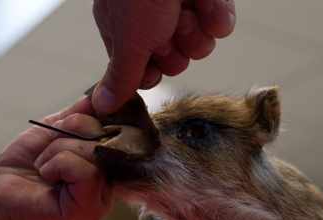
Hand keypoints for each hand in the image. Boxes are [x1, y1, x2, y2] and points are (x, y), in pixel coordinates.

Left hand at [0, 96, 115, 219]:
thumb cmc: (23, 167)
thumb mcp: (53, 130)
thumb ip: (79, 115)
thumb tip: (99, 96)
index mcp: (107, 162)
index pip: (119, 129)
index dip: (94, 118)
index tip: (65, 126)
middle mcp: (111, 182)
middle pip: (108, 137)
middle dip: (72, 131)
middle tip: (48, 149)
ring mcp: (102, 198)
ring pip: (96, 152)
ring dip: (59, 149)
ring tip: (44, 164)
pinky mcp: (89, 210)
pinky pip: (87, 172)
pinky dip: (59, 164)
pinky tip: (47, 174)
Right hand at [92, 0, 235, 112]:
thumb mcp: (129, 40)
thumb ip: (121, 77)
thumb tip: (100, 106)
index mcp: (126, 30)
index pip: (145, 71)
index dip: (152, 70)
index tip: (150, 59)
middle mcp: (154, 21)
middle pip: (175, 62)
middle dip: (175, 49)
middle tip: (166, 28)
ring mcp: (183, 8)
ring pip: (200, 47)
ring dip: (195, 31)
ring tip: (184, 7)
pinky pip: (221, 26)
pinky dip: (216, 14)